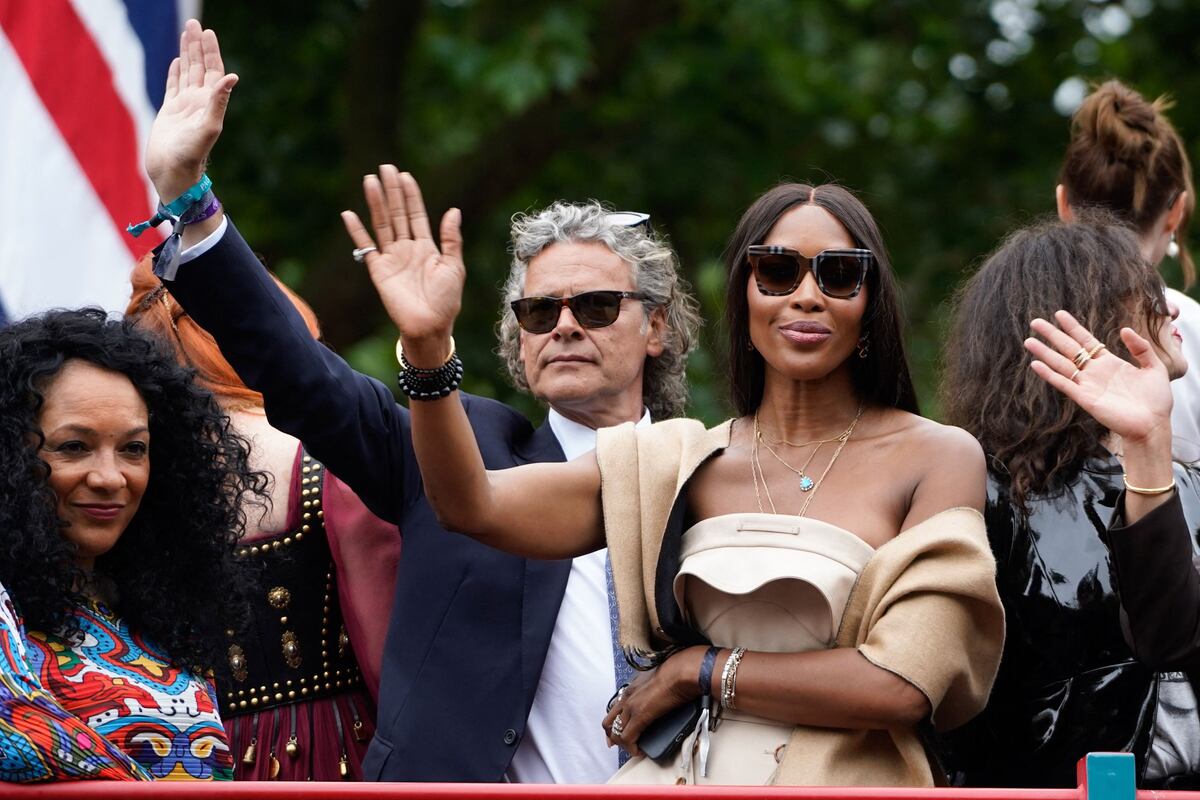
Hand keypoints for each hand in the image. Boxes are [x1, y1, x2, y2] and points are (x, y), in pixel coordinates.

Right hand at [145, 19, 236, 199]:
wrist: (173, 173)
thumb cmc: (190, 154)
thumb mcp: (208, 126)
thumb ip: (219, 101)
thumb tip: (232, 77)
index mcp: (209, 103)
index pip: (213, 71)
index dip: (211, 52)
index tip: (208, 32)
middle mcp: (199, 102)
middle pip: (200, 67)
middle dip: (198, 46)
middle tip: (195, 24)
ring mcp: (184, 106)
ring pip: (187, 73)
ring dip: (187, 54)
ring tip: (186, 34)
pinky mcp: (170, 112)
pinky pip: (173, 87)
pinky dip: (176, 73)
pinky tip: (177, 62)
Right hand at [341, 167, 463, 362]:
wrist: (430, 326)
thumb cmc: (446, 301)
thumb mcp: (454, 266)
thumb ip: (451, 239)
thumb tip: (453, 210)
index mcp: (427, 246)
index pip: (416, 214)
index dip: (410, 195)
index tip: (404, 175)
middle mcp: (407, 248)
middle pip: (396, 213)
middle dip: (391, 191)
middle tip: (385, 167)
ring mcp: (391, 258)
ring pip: (381, 224)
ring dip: (375, 203)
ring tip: (369, 181)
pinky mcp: (378, 270)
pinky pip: (366, 247)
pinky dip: (357, 232)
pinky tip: (349, 214)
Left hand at [601, 649, 700, 755]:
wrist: (680, 672)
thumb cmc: (675, 673)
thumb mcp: (657, 680)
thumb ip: (652, 689)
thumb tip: (658, 698)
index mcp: (632, 688)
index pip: (614, 709)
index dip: (613, 724)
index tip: (616, 733)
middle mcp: (627, 697)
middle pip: (609, 722)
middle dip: (612, 737)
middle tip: (619, 745)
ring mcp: (631, 706)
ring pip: (616, 732)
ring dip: (623, 744)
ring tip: (634, 749)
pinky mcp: (639, 716)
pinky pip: (627, 738)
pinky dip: (632, 748)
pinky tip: (640, 751)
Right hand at [1025, 310, 1172, 444]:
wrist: (1153, 424)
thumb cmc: (1156, 399)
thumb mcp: (1154, 367)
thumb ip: (1140, 348)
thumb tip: (1124, 329)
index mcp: (1109, 362)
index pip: (1086, 341)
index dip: (1073, 327)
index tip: (1059, 314)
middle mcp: (1094, 372)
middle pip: (1068, 349)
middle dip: (1052, 335)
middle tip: (1035, 322)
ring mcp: (1087, 384)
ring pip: (1061, 364)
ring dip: (1044, 352)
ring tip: (1029, 341)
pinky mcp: (1084, 398)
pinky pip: (1063, 383)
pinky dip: (1049, 374)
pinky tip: (1035, 365)